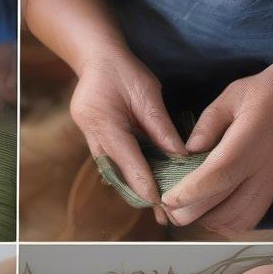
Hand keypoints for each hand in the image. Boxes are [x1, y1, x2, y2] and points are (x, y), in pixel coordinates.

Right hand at [70, 50, 185, 225]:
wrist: (95, 58)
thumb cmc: (122, 70)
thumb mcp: (147, 92)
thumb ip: (162, 127)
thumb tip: (181, 157)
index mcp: (103, 122)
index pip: (128, 162)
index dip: (146, 184)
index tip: (161, 203)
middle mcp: (92, 136)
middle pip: (120, 175)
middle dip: (143, 195)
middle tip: (164, 215)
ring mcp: (91, 142)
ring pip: (116, 174)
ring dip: (137, 190)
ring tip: (160, 208)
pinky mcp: (95, 144)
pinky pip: (115, 166)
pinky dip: (132, 177)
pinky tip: (149, 189)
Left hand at [162, 61, 272, 234]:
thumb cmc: (262, 96)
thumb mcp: (231, 97)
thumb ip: (207, 125)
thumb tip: (186, 153)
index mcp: (249, 141)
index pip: (218, 175)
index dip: (191, 192)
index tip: (168, 199)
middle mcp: (262, 169)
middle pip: (223, 206)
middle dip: (190, 213)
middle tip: (169, 209)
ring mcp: (269, 185)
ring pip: (235, 221)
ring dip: (207, 221)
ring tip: (190, 209)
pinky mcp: (271, 193)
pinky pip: (247, 222)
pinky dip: (226, 225)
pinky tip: (212, 213)